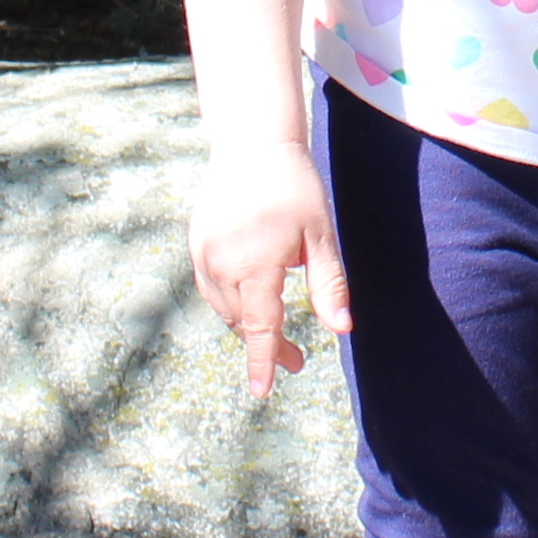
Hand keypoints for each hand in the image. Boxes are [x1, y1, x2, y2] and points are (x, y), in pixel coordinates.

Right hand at [189, 143, 344, 397]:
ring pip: (226, 308)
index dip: (263, 360)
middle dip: (267, 345)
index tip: (261, 392)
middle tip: (298, 359)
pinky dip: (233, 303)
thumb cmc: (295, 188)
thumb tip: (341, 329)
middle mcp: (222, 264)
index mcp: (256, 263)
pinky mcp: (196, 245)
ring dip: (249, 325)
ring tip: (277, 334)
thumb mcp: (321, 236)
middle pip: (244, 322)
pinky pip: (212, 289)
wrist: (253, 145)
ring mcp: (204, 255)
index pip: (260, 325)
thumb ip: (329, 285)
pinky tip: (253, 301)